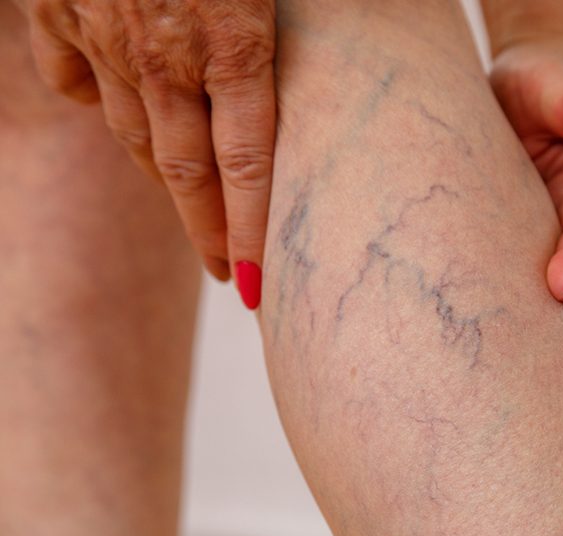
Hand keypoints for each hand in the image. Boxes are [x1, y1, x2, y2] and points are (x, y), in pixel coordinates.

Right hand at [13, 0, 275, 308]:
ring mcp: (105, 35)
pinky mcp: (58, 10)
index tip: (255, 284)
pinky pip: (74, 81)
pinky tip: (116, 117)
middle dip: (209, 231)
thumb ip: (282, 29)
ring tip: (191, 212)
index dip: (252, 232)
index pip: (249, 166)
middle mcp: (165, 54)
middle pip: (188, 171)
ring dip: (165, 179)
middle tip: (227, 273)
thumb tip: (307, 59)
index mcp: (234, 42)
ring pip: (135, 133)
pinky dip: (99, 105)